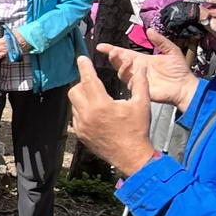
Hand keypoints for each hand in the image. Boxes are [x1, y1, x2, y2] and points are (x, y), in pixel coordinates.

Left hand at [69, 55, 158, 176]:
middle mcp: (87, 114)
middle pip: (75, 90)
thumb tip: (139, 68)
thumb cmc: (137, 130)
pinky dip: (82, 111)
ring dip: (83, 98)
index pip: (88, 80)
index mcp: (101, 105)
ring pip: (74, 104)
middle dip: (83, 84)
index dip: (84, 67)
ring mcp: (81, 125)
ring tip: (98, 100)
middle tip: (93, 83)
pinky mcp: (80, 134)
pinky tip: (96, 114)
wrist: (132, 156)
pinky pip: (75, 117)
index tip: (81, 58)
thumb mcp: (142, 104)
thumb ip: (140, 83)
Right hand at [96, 29, 199, 110]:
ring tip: (126, 59)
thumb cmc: (179, 70)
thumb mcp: (171, 51)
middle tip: (113, 52)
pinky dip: (129, 76)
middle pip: (118, 62)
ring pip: (122, 72)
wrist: (185, 86)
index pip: (123, 54)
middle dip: (113, 57)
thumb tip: (149, 30)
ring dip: (121, 65)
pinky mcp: (140, 89)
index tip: (101, 46)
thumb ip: (160, 41)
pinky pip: (130, 83)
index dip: (111, 49)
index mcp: (141, 60)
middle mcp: (136, 69)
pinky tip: (133, 70)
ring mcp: (136, 79)